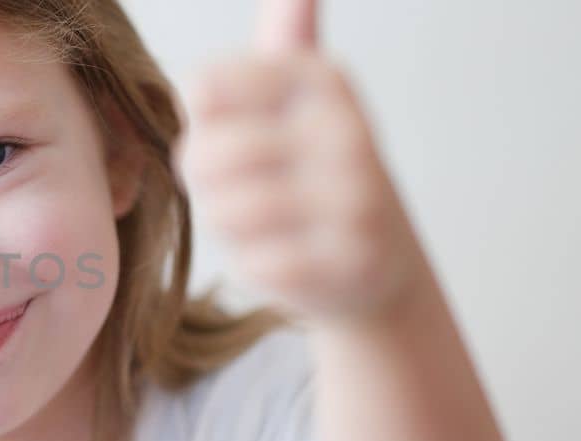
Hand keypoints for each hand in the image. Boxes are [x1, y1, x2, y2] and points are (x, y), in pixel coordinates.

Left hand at [176, 0, 424, 325]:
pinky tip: (286, 258)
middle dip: (204, 182)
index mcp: (322, 78)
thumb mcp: (302, 96)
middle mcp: (347, 130)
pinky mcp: (349, 261)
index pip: (204, 88)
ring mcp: (355, 198)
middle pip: (202, 152)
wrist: (379, 264)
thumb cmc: (313, 173)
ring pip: (223, 211)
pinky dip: (254, 266)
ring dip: (226, 226)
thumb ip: (287, 33)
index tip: (238, 134)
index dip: (202, 125)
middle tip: (240, 191)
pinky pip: (252, 265)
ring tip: (263, 223)